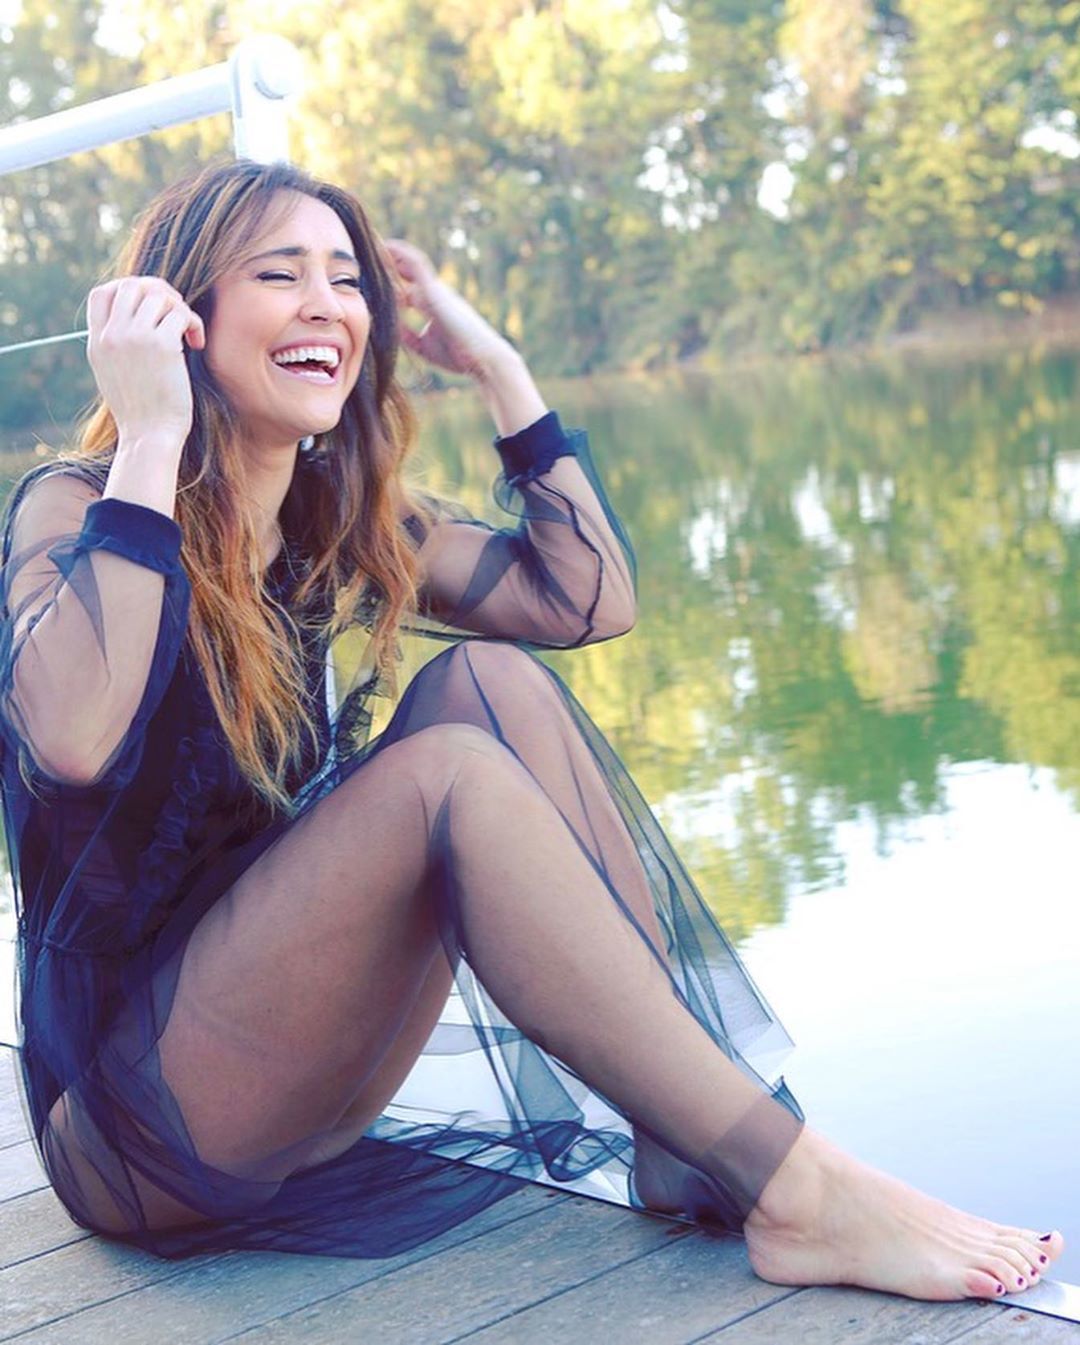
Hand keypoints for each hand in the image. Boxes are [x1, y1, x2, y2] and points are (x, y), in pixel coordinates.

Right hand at [87, 277, 204, 447]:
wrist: (149, 436)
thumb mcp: (113, 374)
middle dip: (159, 292)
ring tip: (188, 332)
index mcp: (97, 342)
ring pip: (159, 296)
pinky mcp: (163, 346)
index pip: (102, 293)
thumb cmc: (140, 411)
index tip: (149, 307)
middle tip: (175, 313)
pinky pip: (181, 314)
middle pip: (132, 285)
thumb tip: (137, 317)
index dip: (128, 289)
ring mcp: (136, 338)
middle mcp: (113, 335)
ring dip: (179, 308)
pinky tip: (197, 343)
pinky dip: (194, 323)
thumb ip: (116, 344)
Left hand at [384, 239, 513, 380]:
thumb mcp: (424, 346)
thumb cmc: (459, 355)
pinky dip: (401, 253)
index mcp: (432, 305)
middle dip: (389, 261)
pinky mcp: (435, 290)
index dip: (391, 280)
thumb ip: (407, 334)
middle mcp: (434, 292)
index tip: (371, 276)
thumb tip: (389, 327)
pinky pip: (417, 263)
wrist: (482, 356)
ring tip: (373, 243)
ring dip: (393, 253)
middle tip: (365, 252)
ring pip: (410, 262)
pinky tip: (386, 246)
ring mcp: (435, 289)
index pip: (408, 287)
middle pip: (408, 270)